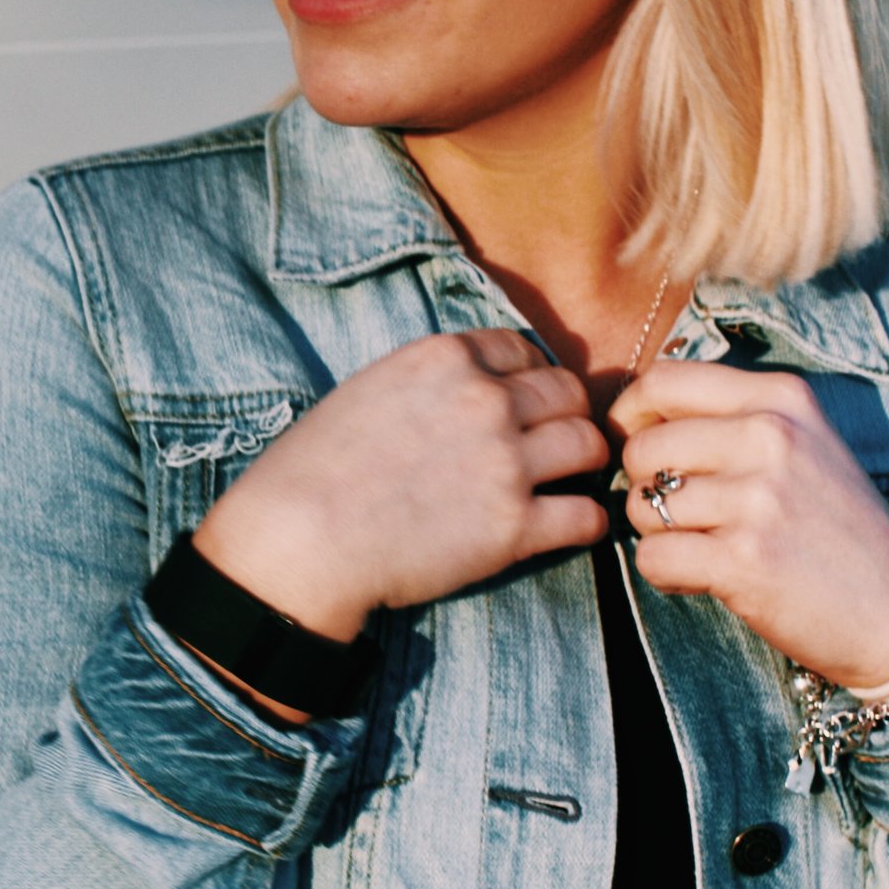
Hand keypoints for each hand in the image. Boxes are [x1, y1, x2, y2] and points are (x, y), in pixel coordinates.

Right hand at [194, 329, 609, 642]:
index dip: (530, 376)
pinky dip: (587, 522)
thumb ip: (428, 383)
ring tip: (572, 479)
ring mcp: (505, 463)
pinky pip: (585, 517)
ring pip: (589, 445)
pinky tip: (572, 526)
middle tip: (558, 441)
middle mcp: (485, 401)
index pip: (522, 349)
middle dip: (567, 414)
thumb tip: (467, 391)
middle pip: (567, 392)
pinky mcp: (515, 528)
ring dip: (586, 462)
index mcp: (445, 359)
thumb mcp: (370, 390)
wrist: (299, 539)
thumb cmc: (314, 469)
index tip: (526, 401)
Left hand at [608, 360, 888, 689]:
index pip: (663, 380)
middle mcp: (770, 436)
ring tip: (706, 547)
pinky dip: (665, 574)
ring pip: (641, 503)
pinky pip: (651, 557)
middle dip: (645, 486)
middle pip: (642, 446)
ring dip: (657, 533)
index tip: (642, 449)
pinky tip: (705, 578)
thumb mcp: (802, 444)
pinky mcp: (744, 559)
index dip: (632, 416)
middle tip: (684, 515)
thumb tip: (632, 416)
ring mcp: (758, 498)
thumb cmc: (838, 528)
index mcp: (782, 397)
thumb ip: (730, 418)